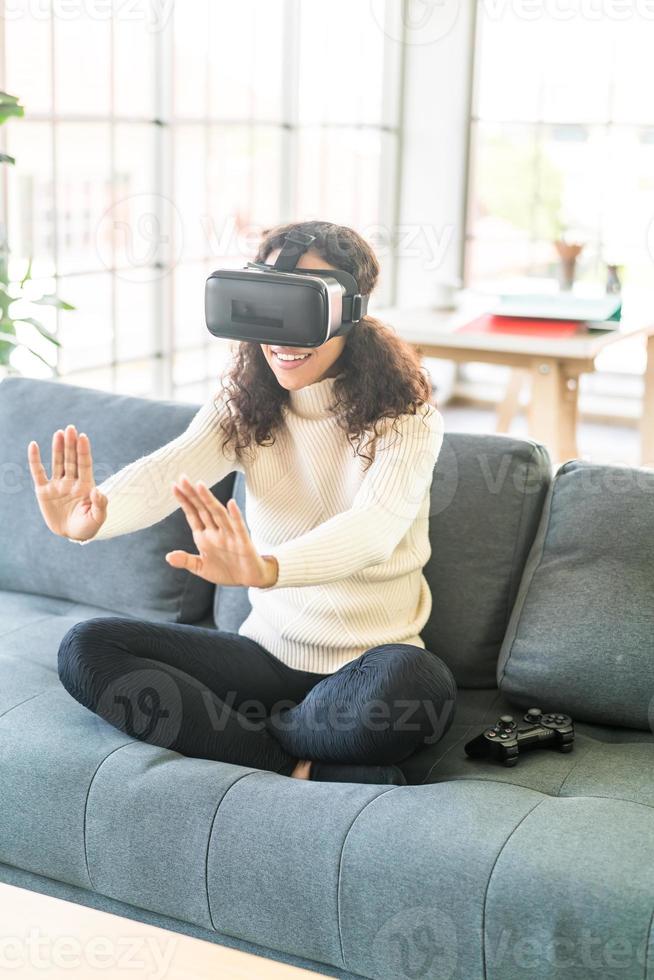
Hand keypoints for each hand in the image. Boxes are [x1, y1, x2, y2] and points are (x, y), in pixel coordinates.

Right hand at [27, 424, 107, 541]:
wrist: (71, 534)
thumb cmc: (88, 526)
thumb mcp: (97, 518)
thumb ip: (100, 505)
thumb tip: (97, 491)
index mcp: (86, 486)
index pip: (85, 464)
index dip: (83, 451)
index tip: (83, 437)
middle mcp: (71, 482)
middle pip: (71, 460)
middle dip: (71, 444)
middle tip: (70, 428)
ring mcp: (57, 485)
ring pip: (57, 463)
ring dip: (58, 448)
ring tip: (59, 433)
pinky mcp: (43, 491)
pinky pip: (38, 472)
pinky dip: (35, 460)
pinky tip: (33, 445)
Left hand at [165, 474, 278, 587]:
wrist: (249, 578)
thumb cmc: (226, 570)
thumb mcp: (201, 567)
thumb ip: (186, 560)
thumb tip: (168, 557)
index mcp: (205, 536)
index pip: (193, 514)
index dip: (184, 501)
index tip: (174, 486)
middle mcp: (216, 531)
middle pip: (203, 509)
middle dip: (193, 494)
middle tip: (183, 477)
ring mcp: (230, 534)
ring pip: (218, 514)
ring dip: (209, 500)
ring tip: (200, 486)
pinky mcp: (243, 541)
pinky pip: (238, 527)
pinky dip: (235, 515)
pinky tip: (231, 504)